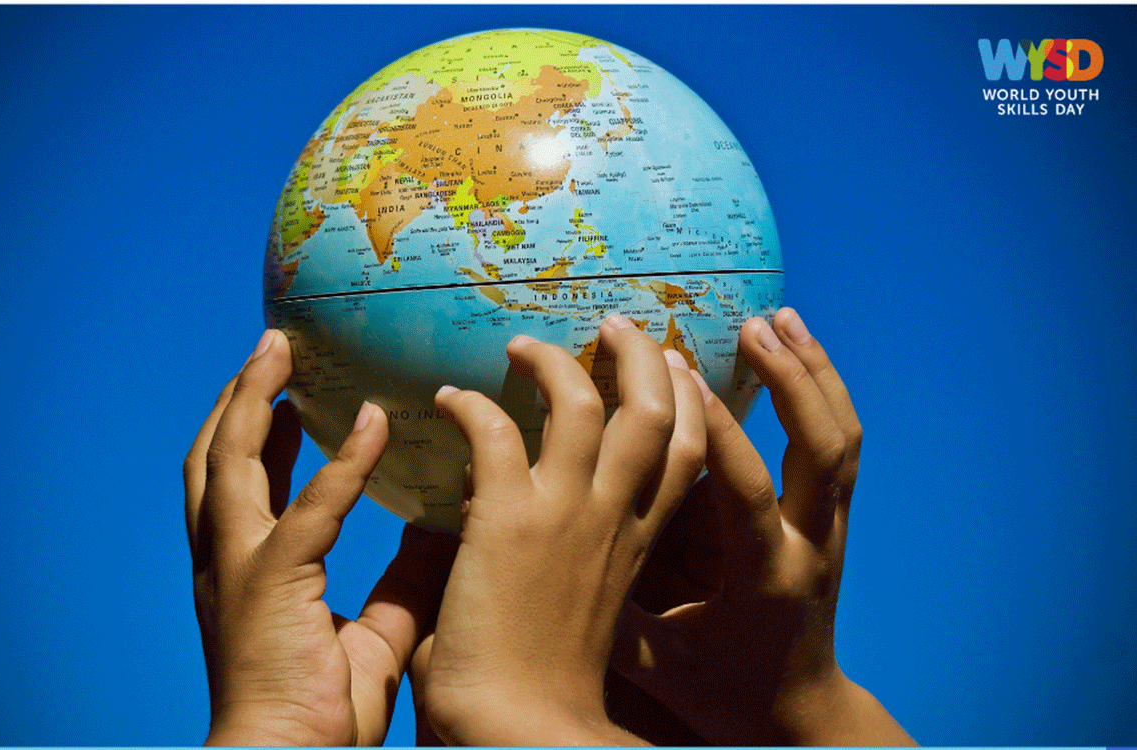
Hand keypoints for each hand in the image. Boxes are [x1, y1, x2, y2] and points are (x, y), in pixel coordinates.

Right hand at [183, 330, 454, 745]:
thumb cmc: (321, 718)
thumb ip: (400, 585)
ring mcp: (239, 567)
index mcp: (244, 574)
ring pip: (229, 460)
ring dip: (253, 397)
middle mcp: (226, 560)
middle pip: (214, 457)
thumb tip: (441, 539)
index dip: (256, 437)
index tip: (282, 396)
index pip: (243, 487)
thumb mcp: (372, 636)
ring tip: (280, 350)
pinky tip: (374, 421)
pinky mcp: (271, 582)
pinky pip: (310, 508)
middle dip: (237, 396)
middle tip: (270, 348)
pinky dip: (342, 461)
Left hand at [414, 316, 708, 745]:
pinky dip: (472, 403)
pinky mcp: (508, 520)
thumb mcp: (588, 603)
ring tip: (522, 345)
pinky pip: (497, 429)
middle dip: (643, 356)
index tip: (669, 365)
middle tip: (615, 325)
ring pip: (585, 402)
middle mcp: (613, 519)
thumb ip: (579, 548)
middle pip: (656, 411)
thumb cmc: (544, 679)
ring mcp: (565, 515)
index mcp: (638, 543)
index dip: (688, 399)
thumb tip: (523, 493)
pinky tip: (448, 399)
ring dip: (555, 361)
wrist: (518, 728)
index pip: (688, 452)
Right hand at [609, 308, 914, 745]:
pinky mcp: (833, 518)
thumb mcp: (660, 666)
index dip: (718, 432)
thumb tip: (537, 561)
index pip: (747, 492)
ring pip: (840, 436)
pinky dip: (823, 388)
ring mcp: (831, 528)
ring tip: (777, 317)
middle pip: (821, 449)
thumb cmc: (724, 692)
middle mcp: (809, 544)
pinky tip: (798, 349)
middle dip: (790, 381)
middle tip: (752, 325)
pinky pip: (839, 442)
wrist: (800, 716)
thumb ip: (609, 617)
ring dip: (813, 371)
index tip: (682, 375)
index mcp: (764, 579)